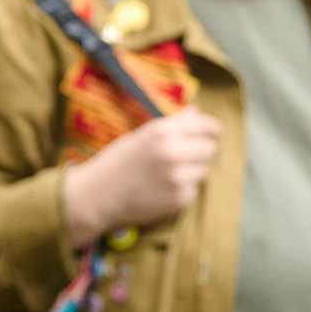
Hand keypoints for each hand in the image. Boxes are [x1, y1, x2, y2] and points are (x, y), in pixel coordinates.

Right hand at [61, 108, 222, 248]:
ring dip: (192, 171)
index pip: (206, 126)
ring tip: (168, 173)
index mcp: (162, 132)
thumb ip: (173, 124)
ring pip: (203, 170)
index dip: (212, 129)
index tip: (212, 133)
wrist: (98, 195)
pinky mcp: (180, 199)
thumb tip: (197, 112)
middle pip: (210, 149)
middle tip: (185, 156)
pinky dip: (183, 188)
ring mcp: (178, 178)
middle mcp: (173, 153)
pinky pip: (194, 189)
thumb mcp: (142, 135)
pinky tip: (162, 188)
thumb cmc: (117, 162)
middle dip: (201, 151)